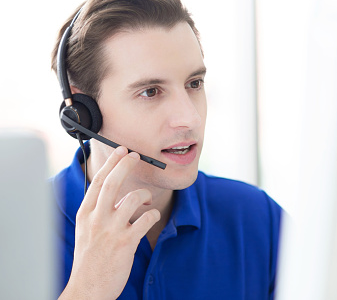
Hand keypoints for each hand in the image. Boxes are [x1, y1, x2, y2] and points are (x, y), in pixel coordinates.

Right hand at [59, 146, 160, 299]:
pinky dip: (152, 214)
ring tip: (146, 201)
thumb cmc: (89, 258)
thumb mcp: (85, 230)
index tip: (121, 151)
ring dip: (144, 195)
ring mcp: (111, 230)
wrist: (88, 288)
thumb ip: (96, 210)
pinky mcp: (126, 242)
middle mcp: (96, 219)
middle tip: (136, 156)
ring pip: (133, 199)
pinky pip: (146, 218)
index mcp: (85, 214)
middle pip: (113, 183)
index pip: (98, 182)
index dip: (111, 164)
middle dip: (125, 165)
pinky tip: (150, 217)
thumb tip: (111, 191)